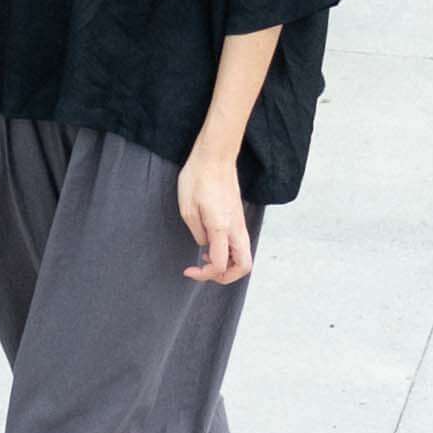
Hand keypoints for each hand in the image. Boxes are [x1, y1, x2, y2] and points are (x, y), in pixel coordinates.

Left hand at [176, 144, 252, 285]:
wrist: (215, 156)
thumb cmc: (198, 178)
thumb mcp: (188, 209)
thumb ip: (198, 233)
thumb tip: (206, 245)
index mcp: (222, 227)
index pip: (222, 265)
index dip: (205, 274)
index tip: (189, 269)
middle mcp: (236, 228)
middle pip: (244, 266)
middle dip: (225, 277)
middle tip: (204, 271)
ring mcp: (240, 223)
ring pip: (244, 256)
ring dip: (228, 264)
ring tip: (207, 258)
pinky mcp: (239, 217)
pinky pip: (240, 244)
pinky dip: (230, 252)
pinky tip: (212, 244)